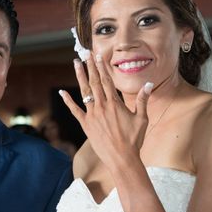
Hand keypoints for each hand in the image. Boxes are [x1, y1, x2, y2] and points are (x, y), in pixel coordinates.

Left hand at [60, 54, 151, 171]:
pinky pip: (75, 110)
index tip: (99, 55)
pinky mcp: (86, 125)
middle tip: (85, 53)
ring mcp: (92, 115)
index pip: (108, 80)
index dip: (102, 67)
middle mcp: (102, 107)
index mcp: (115, 103)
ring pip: (84, 92)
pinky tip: (62, 92)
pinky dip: (68, 101)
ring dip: (80, 77)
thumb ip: (143, 100)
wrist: (121, 158)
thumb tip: (149, 84)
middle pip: (95, 82)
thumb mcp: (142, 118)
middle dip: (90, 66)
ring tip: (76, 63)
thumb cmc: (134, 140)